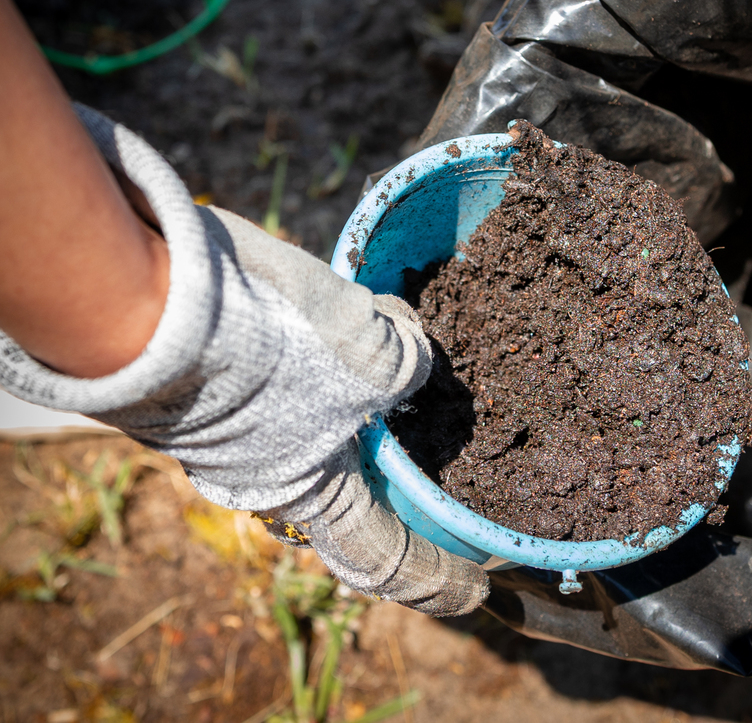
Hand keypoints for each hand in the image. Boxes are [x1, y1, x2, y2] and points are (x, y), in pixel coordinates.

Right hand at [0, 106, 488, 615]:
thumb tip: (413, 351)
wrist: (141, 295)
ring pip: (327, 429)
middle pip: (358, 489)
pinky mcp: (220, 390)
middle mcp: (272, 481)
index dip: (440, 578)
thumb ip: (410, 365)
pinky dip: (334, 363)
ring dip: (369, 401)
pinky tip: (357, 320)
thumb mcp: (366, 353)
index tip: (480, 586)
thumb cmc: (260, 342)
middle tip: (448, 443)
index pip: (388, 559)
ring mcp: (240, 438)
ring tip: (407, 356)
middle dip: (405, 468)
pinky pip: (296, 387)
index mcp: (311, 497)